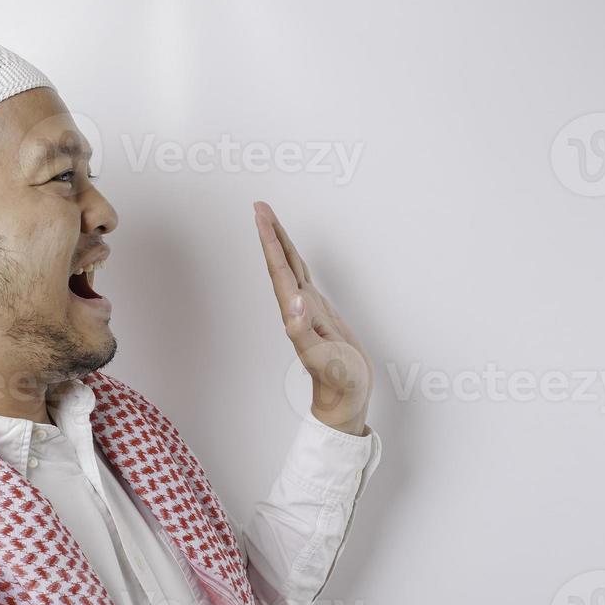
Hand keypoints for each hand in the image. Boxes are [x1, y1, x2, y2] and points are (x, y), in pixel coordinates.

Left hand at [254, 201, 372, 436]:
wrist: (344, 398)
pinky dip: (297, 262)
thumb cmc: (336, 381)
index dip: (269, 241)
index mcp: (295, 312)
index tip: (260, 216)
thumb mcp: (321, 357)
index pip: (279, 270)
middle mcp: (297, 307)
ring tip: (271, 222)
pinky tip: (294, 256)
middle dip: (270, 234)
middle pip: (280, 263)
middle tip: (260, 207)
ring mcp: (308, 309)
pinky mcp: (320, 312)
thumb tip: (294, 302)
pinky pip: (305, 279)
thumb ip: (304, 332)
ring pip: (292, 268)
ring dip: (281, 245)